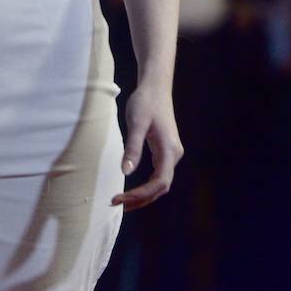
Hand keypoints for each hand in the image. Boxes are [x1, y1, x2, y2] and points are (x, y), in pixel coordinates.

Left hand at [111, 84, 183, 210]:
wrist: (156, 87)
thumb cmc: (145, 102)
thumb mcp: (136, 123)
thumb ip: (133, 148)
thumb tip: (126, 172)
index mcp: (170, 150)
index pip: (159, 183)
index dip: (141, 194)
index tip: (121, 198)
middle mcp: (174, 155)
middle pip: (161, 187)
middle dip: (140, 199)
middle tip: (117, 203)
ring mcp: (171, 153)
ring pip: (160, 183)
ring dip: (143, 195)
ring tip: (122, 201)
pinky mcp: (165, 150)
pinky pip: (158, 175)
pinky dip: (146, 186)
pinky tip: (132, 189)